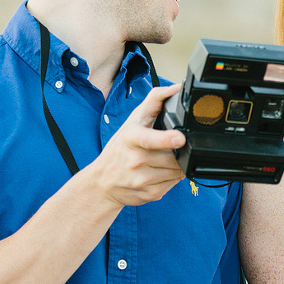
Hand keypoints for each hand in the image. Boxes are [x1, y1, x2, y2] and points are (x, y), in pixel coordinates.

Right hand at [87, 83, 185, 206]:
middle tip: (174, 146)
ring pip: (177, 170)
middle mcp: (135, 161)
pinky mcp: (151, 194)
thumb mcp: (132, 121)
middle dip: (178, 151)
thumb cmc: (120, 148)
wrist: (103, 182)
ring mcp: (142, 180)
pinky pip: (175, 183)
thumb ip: (155, 101)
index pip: (150, 140)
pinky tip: (162, 170)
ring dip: (178, 163)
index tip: (180, 138)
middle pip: (172, 156)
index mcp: (131, 140)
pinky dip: (174, 176)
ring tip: (165, 157)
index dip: (167, 139)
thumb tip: (176, 88)